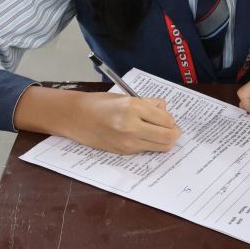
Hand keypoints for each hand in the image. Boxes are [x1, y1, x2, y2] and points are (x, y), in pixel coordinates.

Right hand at [63, 93, 180, 154]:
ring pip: (160, 147)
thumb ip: (148, 103)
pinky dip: (150, 144)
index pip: (167, 120)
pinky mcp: (124, 151)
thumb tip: (164, 109)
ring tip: (158, 132)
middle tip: (172, 129)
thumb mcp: (126, 97)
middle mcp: (132, 126)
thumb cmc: (100, 103)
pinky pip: (146, 150)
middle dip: (174, 133)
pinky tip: (142, 136)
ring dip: (164, 140)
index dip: (171, 120)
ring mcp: (128, 141)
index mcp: (134, 107)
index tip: (169, 118)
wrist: (75, 117)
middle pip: (167, 137)